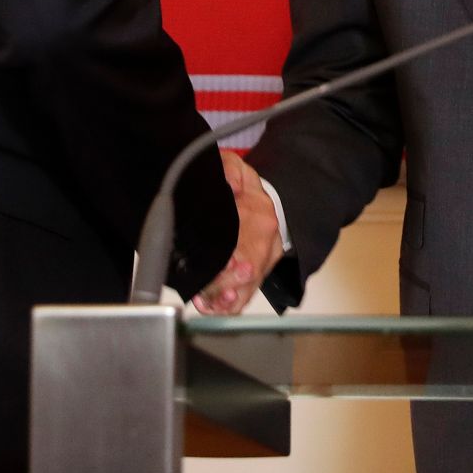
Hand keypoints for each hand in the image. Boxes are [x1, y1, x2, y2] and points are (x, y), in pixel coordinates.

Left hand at [193, 150, 282, 314]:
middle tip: (208, 294)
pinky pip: (245, 295)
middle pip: (250, 271)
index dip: (233, 258)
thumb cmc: (237, 183)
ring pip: (248, 288)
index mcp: (261, 213)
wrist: (250, 194)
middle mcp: (266, 239)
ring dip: (226, 300)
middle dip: (227, 285)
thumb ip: (229, 170)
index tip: (221, 266)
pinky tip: (210, 306)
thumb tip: (231, 184)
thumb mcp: (231, 166)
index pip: (251, 242)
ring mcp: (263, 258)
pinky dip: (228, 304)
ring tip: (206, 304)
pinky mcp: (257, 272)